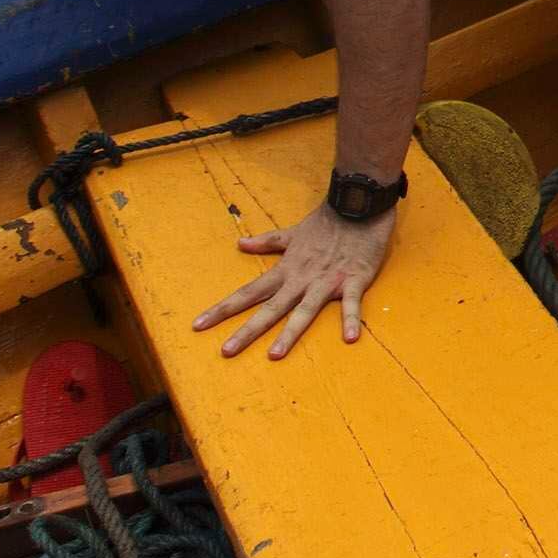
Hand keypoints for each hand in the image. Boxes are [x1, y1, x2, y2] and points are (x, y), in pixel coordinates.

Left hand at [192, 200, 395, 357]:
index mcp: (286, 269)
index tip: (199, 324)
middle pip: (270, 308)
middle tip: (226, 351)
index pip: (248, 292)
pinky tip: (350, 338)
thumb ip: (268, 241)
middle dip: (247, 330)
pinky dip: (350, 319)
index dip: (223, 309)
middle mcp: (301, 279)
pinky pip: (351, 303)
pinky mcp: (353, 280)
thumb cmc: (327, 220)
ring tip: (274, 355)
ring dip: (289, 332)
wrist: (358, 202)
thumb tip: (241, 244)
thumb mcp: (293, 232)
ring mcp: (326, 281)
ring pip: (304, 311)